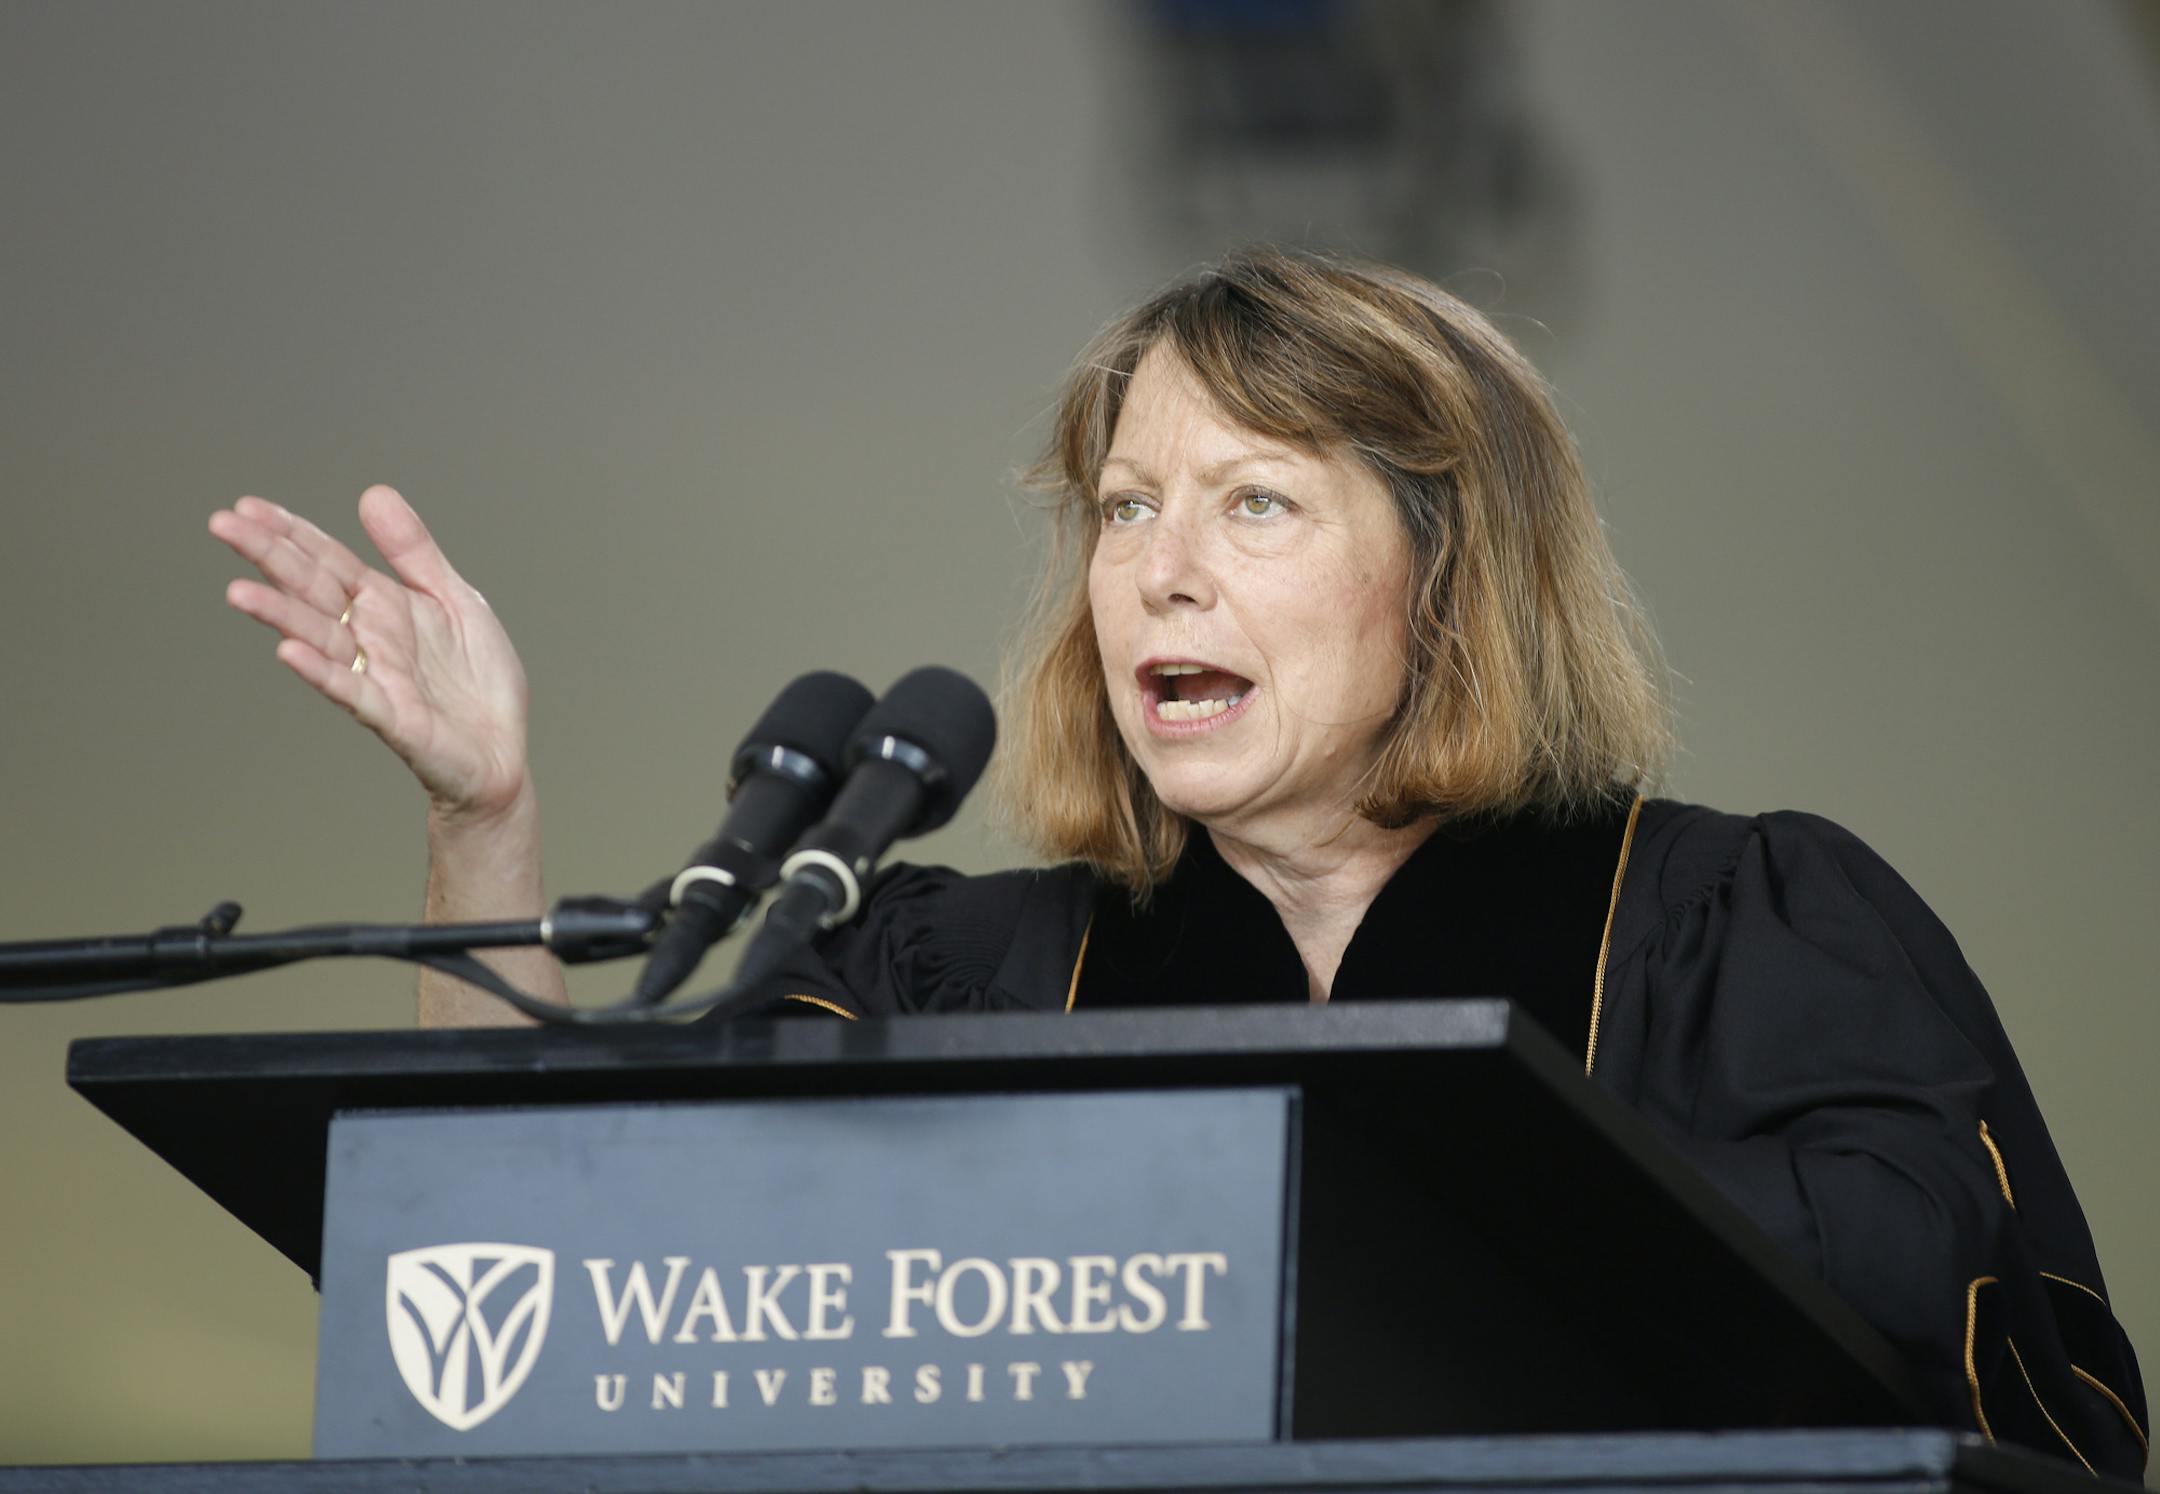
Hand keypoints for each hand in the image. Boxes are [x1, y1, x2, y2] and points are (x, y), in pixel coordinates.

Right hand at [210, 485, 532, 823]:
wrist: (504, 752)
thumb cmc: (477, 680)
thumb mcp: (455, 598)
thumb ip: (414, 552)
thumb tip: (373, 492)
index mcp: (384, 606)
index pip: (328, 562)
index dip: (291, 534)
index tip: (247, 506)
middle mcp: (370, 638)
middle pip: (313, 591)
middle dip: (271, 558)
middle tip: (222, 525)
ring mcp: (376, 677)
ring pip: (320, 640)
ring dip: (280, 615)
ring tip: (239, 591)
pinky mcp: (394, 719)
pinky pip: (353, 692)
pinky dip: (322, 673)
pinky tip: (290, 652)